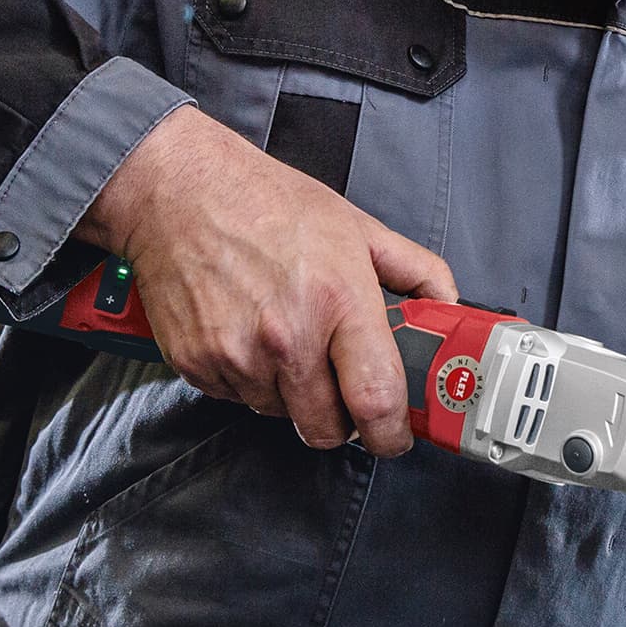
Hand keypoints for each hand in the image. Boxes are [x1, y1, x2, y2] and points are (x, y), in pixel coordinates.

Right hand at [75, 104, 456, 452]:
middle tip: (339, 387)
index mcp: (338, 301)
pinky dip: (249, 381)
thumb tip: (446, 303)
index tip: (394, 435)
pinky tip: (249, 335)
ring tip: (285, 339)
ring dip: (290, 394)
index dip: (391, 432)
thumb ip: (414, 268)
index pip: (376, 401)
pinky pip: (237, 399)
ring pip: (280, 415)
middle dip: (341, 419)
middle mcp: (287, 337)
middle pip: (326, 428)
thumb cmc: (266, 202)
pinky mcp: (197, 364)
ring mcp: (237, 355)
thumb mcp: (357, 225)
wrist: (179, 192)